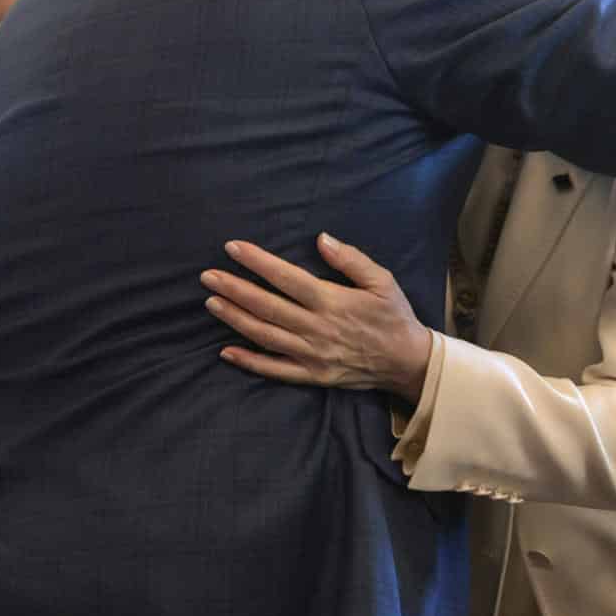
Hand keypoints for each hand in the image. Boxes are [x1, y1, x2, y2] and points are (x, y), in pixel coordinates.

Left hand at [203, 233, 432, 402]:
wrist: (408, 362)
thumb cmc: (394, 316)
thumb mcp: (382, 280)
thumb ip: (351, 259)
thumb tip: (321, 239)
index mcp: (332, 301)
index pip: (286, 278)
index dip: (257, 262)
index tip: (233, 248)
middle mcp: (317, 328)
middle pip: (267, 306)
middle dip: (234, 289)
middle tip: (207, 276)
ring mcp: (312, 355)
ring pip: (265, 336)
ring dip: (235, 319)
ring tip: (211, 303)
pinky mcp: (312, 376)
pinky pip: (275, 370)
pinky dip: (249, 361)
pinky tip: (226, 350)